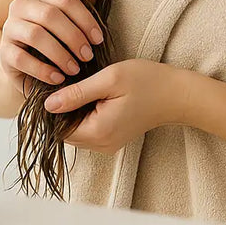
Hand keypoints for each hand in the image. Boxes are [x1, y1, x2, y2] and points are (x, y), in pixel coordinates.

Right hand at [0, 0, 102, 95]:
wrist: (26, 64)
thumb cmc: (53, 39)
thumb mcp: (67, 22)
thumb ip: (79, 7)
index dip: (85, 19)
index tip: (98, 39)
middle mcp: (20, 5)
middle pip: (50, 15)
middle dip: (73, 37)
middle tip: (88, 56)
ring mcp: (9, 27)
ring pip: (35, 35)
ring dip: (60, 54)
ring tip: (75, 69)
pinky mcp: (3, 51)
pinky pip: (22, 59)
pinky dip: (43, 70)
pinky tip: (59, 78)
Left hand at [43, 58, 180, 154]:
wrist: (177, 95)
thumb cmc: (147, 82)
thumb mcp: (109, 80)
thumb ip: (77, 93)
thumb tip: (48, 104)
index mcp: (98, 131)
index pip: (58, 128)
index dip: (52, 108)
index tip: (53, 85)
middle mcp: (101, 144)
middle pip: (65, 132)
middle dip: (61, 111)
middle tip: (65, 83)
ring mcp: (108, 144)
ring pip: (75, 132)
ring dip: (72, 113)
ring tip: (78, 87)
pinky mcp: (113, 139)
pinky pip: (88, 131)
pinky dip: (83, 116)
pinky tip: (90, 97)